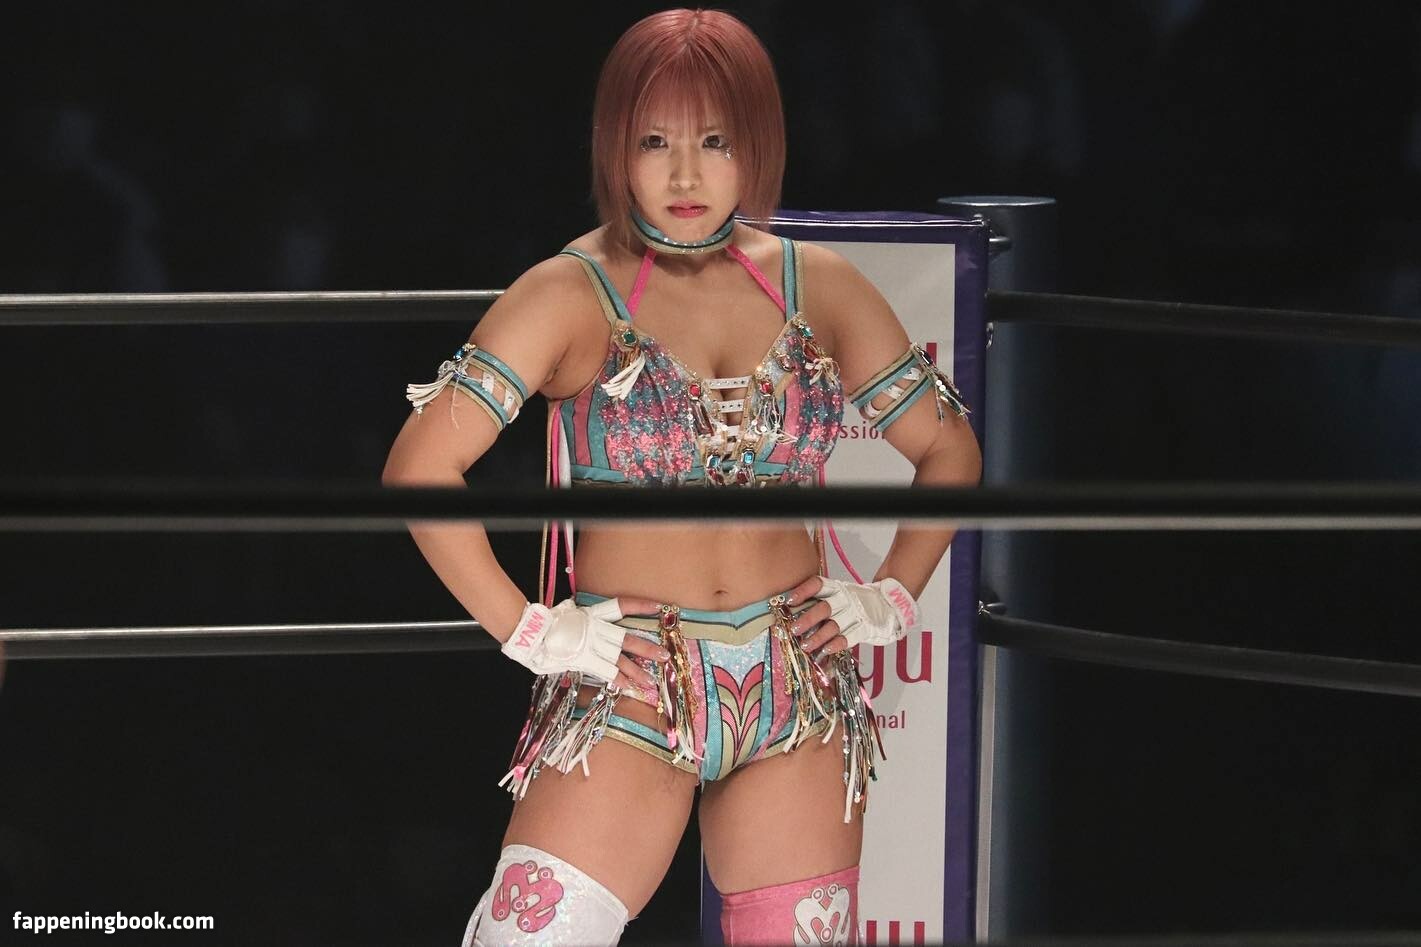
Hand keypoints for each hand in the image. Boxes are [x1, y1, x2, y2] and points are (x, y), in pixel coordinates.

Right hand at [501, 596, 669, 705]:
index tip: (659, 606)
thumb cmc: (545, 622)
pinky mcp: (585, 660)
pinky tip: (631, 688)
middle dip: (647, 648)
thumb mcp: (564, 611)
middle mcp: (596, 629)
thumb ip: (574, 613)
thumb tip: (573, 609)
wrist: (531, 632)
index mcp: (592, 614)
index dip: (640, 605)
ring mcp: (592, 645)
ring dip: (637, 671)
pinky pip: (606, 672)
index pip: (621, 606)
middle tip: (665, 656)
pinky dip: (619, 681)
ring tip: (652, 681)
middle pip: (628, 639)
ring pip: (621, 659)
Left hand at [783, 575, 919, 657]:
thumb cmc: (856, 602)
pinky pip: (849, 637)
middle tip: (793, 629)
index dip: (803, 591)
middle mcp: (846, 599)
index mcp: (837, 588)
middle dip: (807, 619)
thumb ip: (822, 600)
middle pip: (824, 608)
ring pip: (834, 625)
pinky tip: (826, 650)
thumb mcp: (841, 594)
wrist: (889, 604)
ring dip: (818, 637)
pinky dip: (837, 644)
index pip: (818, 585)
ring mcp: (856, 614)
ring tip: (805, 645)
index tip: (789, 600)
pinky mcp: (866, 628)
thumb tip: (791, 611)